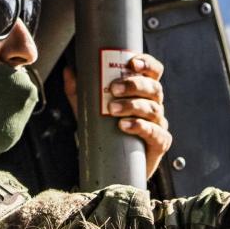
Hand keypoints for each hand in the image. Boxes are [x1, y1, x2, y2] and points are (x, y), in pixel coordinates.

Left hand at [62, 53, 173, 178]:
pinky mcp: (160, 143)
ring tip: (112, 109)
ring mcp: (159, 124)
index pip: (153, 72)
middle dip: (134, 85)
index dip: (147, 64)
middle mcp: (154, 105)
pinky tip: (125, 126)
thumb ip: (79, 91)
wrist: (116, 165)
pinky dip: (141, 127)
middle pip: (153, 88)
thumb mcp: (90, 109)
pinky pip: (156, 133)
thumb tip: (69, 71)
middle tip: (114, 89)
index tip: (132, 62)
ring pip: (153, 109)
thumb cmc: (108, 132)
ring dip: (133, 106)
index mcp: (143, 92)